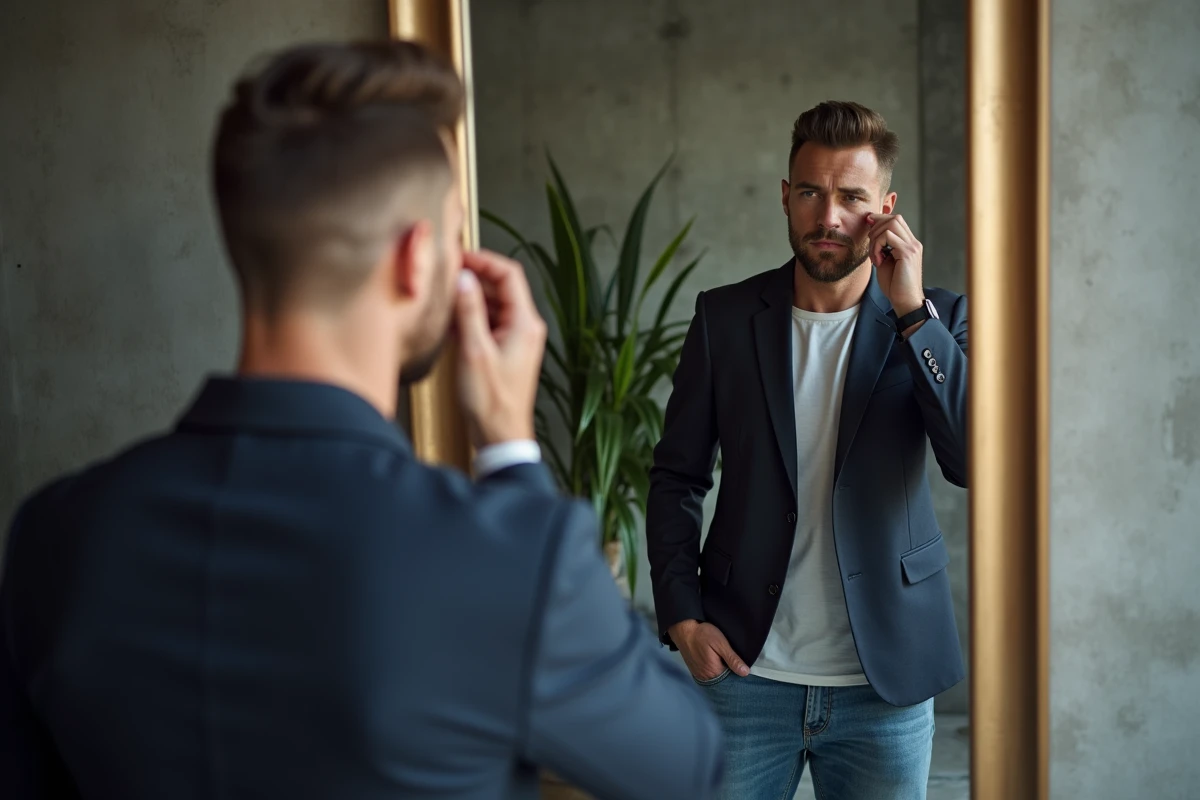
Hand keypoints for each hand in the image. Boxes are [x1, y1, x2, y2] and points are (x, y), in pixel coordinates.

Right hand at [454, 249, 546, 447]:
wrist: (500, 435)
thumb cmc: (491, 401)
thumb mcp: (474, 351)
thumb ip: (469, 311)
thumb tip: (463, 279)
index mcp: (524, 323)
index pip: (509, 274)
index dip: (483, 261)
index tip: (459, 257)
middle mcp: (524, 327)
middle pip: (500, 288)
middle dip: (473, 279)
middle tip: (445, 274)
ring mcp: (514, 339)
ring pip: (491, 306)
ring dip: (468, 299)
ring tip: (442, 298)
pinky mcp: (503, 351)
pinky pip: (486, 324)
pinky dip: (469, 318)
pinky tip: (447, 323)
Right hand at [669, 620, 750, 681]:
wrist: (683, 629)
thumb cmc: (703, 634)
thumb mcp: (720, 643)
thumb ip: (732, 659)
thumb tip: (745, 673)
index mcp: (714, 671)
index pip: (731, 679)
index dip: (738, 674)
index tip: (743, 667)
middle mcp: (705, 677)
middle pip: (722, 680)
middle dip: (730, 674)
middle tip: (735, 663)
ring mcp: (699, 674)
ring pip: (715, 678)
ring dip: (721, 673)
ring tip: (727, 663)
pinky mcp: (694, 670)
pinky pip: (707, 675)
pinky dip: (713, 671)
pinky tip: (717, 663)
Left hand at [866, 213, 924, 316]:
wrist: (905, 301)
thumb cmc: (895, 285)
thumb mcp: (885, 262)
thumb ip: (882, 248)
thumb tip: (872, 235)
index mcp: (909, 244)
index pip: (897, 220)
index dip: (881, 219)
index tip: (868, 222)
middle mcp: (913, 243)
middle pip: (895, 218)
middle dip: (877, 226)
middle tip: (869, 243)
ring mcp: (912, 247)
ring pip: (891, 224)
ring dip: (876, 237)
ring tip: (874, 255)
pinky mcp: (907, 253)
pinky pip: (888, 236)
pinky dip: (877, 246)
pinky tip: (877, 260)